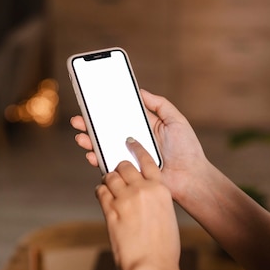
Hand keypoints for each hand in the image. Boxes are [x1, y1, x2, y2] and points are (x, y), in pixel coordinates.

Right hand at [71, 89, 207, 202]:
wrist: (191, 178)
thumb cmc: (187, 150)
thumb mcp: (176, 120)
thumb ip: (159, 104)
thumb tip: (140, 91)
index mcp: (144, 128)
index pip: (121, 116)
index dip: (107, 110)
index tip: (92, 102)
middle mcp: (134, 142)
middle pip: (108, 131)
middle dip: (91, 125)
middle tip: (78, 119)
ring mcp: (130, 157)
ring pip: (105, 147)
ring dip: (90, 141)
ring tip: (80, 136)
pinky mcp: (128, 172)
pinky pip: (109, 165)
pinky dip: (97, 159)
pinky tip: (90, 153)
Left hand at [96, 137, 180, 269]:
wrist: (151, 267)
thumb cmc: (163, 248)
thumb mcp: (167, 217)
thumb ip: (155, 201)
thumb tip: (144, 196)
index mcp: (160, 189)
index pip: (147, 160)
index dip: (136, 148)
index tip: (129, 142)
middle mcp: (142, 190)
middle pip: (124, 166)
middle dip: (118, 168)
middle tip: (116, 173)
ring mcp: (125, 199)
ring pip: (110, 177)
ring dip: (108, 179)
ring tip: (109, 186)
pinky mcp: (110, 210)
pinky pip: (101, 192)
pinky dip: (101, 192)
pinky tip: (103, 196)